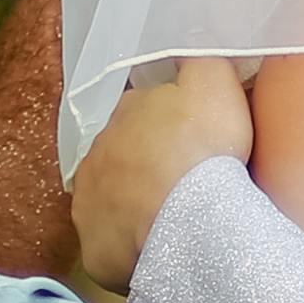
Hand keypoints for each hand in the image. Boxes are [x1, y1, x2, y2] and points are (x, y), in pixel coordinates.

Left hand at [72, 57, 252, 291]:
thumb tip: (189, 54)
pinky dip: (130, 244)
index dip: (169, 124)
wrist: (188, 222)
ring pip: (112, 199)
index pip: (143, 110)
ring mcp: (89, 204)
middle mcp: (96, 153)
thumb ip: (200, 61)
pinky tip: (156, 248)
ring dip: (134, 204)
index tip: (193, 140)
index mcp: (124, 112)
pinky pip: (112, 244)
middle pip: (124, 154)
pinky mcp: (94, 249)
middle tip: (184, 182)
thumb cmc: (203, 149)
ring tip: (170, 219)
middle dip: (147, 164)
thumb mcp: (214, 84)